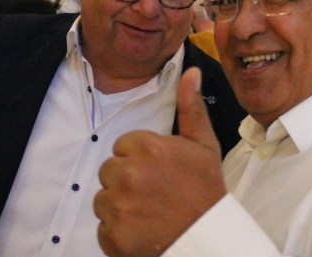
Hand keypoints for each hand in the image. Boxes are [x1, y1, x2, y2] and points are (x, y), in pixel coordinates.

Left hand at [95, 67, 226, 256]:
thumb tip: (190, 73)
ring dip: (121, 207)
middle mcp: (129, 173)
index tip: (159, 174)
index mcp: (147, 147)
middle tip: (155, 195)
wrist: (208, 238)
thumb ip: (191, 107)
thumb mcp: (203, 145)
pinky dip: (119, 232)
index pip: (123, 147)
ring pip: (103, 199)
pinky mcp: (113, 234)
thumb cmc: (206, 191)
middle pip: (110, 171)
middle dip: (127, 182)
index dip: (141, 161)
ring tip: (149, 213)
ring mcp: (119, 205)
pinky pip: (103, 227)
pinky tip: (142, 230)